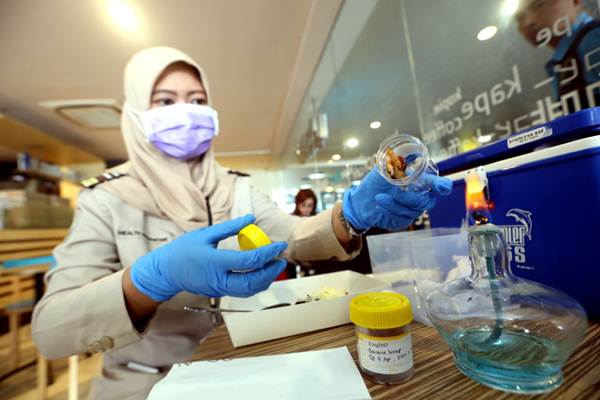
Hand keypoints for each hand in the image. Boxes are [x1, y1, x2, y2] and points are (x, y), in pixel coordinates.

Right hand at [130, 215, 286, 300]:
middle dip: (271, 272)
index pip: (249, 261)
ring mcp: (219, 289)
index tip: (279, 244)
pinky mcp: (220, 293)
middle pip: (253, 282)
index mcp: (215, 262)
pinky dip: (256, 283)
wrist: (165, 272)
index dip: (268, 253)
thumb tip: (251, 218)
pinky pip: (242, 291)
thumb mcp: (205, 234)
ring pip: (249, 290)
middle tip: (282, 259)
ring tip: (275, 266)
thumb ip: (230, 227)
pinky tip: (261, 272)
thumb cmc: (182, 250)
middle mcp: (219, 280)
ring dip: (266, 279)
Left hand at [342, 168, 451, 230]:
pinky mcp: (404, 220)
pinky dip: (389, 210)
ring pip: (411, 210)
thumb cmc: (375, 182)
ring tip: (378, 197)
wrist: (361, 200)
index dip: (442, 185)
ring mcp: (413, 210)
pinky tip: (379, 205)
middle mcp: (420, 196)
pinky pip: (401, 218)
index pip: (438, 184)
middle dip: (410, 197)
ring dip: (393, 203)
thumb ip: (395, 161)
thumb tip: (404, 152)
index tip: (442, 187)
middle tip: (395, 191)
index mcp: (420, 181)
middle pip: (426, 201)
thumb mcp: (383, 169)